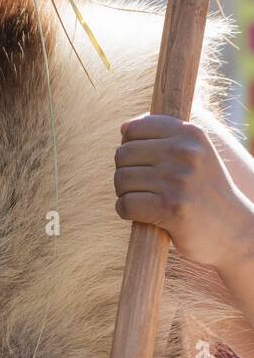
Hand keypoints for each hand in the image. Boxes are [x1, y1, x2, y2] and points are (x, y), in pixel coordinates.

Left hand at [115, 114, 253, 270]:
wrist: (236, 230)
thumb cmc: (204, 191)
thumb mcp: (195, 153)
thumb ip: (163, 137)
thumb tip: (124, 127)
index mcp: (190, 133)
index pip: (132, 129)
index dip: (130, 149)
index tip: (146, 165)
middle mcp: (186, 152)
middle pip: (122, 155)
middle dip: (125, 173)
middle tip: (146, 188)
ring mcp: (179, 180)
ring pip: (121, 179)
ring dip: (126, 194)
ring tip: (149, 201)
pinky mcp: (171, 208)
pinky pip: (125, 204)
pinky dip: (126, 212)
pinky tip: (146, 216)